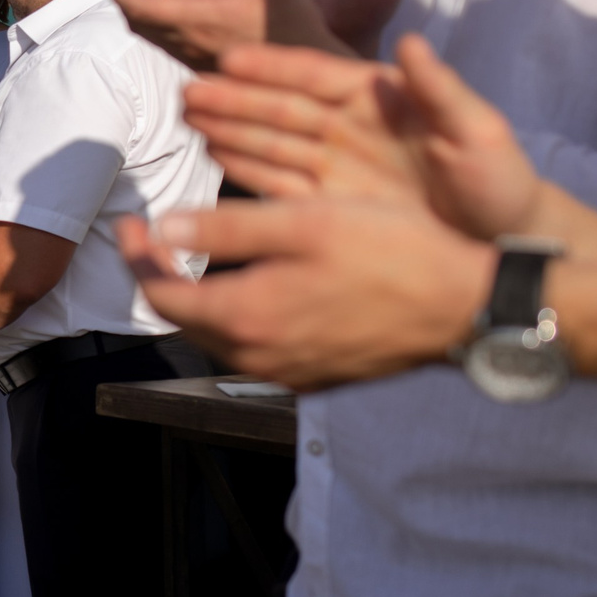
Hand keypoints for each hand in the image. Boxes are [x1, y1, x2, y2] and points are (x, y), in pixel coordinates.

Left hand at [104, 0, 350, 71]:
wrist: (306, 76)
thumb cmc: (294, 22)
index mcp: (198, 18)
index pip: (133, 3)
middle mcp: (186, 41)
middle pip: (131, 17)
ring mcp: (189, 56)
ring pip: (144, 31)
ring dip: (133, 1)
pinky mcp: (197, 63)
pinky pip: (160, 39)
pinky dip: (150, 15)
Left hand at [118, 201, 495, 388]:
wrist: (465, 306)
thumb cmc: (392, 252)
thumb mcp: (305, 222)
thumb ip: (226, 230)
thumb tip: (160, 230)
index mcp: (248, 317)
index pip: (162, 296)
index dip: (137, 257)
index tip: (131, 221)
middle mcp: (260, 358)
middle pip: (184, 323)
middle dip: (160, 279)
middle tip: (151, 237)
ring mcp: (289, 373)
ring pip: (218, 337)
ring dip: (196, 300)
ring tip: (191, 258)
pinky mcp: (316, 375)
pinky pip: (254, 348)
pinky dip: (234, 316)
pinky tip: (248, 286)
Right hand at [183, 38, 549, 241]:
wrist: (506, 244)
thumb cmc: (499, 181)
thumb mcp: (478, 132)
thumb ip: (441, 89)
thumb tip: (411, 40)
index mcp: (382, 98)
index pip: (317, 74)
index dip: (274, 66)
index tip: (230, 59)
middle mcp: (351, 126)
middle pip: (283, 107)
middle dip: (235, 98)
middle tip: (188, 90)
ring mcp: (338, 165)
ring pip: (273, 142)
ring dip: (231, 128)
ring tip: (189, 118)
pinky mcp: (332, 204)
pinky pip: (280, 182)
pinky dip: (247, 168)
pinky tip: (216, 155)